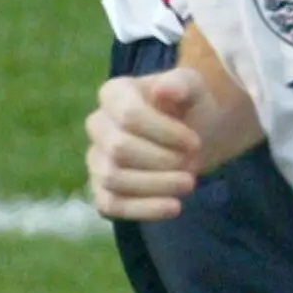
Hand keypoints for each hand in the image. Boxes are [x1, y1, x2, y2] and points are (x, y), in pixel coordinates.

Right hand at [85, 70, 207, 221]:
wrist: (196, 134)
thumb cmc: (191, 105)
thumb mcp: (195, 87)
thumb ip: (182, 83)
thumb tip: (165, 89)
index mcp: (115, 93)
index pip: (129, 115)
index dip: (164, 132)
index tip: (195, 142)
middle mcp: (98, 125)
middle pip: (119, 149)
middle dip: (161, 160)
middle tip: (193, 164)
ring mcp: (96, 158)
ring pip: (113, 179)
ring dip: (155, 185)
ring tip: (189, 184)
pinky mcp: (102, 188)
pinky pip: (110, 204)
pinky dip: (142, 209)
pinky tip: (174, 207)